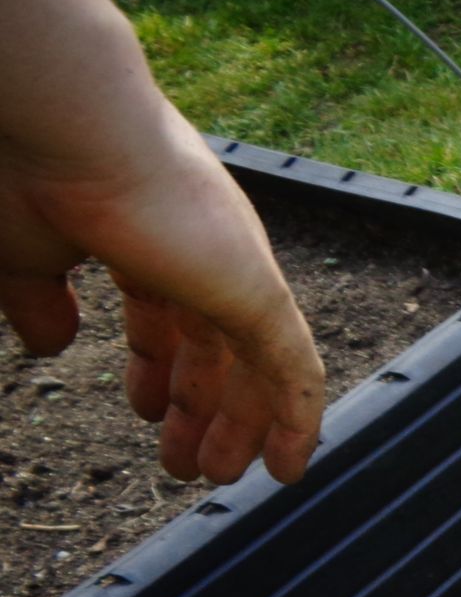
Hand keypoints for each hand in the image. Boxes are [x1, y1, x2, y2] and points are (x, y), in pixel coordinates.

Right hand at [0, 115, 326, 486]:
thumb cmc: (27, 174)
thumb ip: (39, 303)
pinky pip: (294, 371)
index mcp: (141, 236)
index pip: (165, 314)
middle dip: (200, 407)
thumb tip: (51, 345)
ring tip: (221, 475)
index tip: (147, 412)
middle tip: (189, 463)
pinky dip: (297, 423)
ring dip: (243, 428)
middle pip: (214, 346)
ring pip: (255, 367)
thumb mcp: (23, 257)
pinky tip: (289, 469)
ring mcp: (234, 271)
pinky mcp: (260, 292)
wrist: (63, 121)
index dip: (158, 369)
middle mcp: (199, 251)